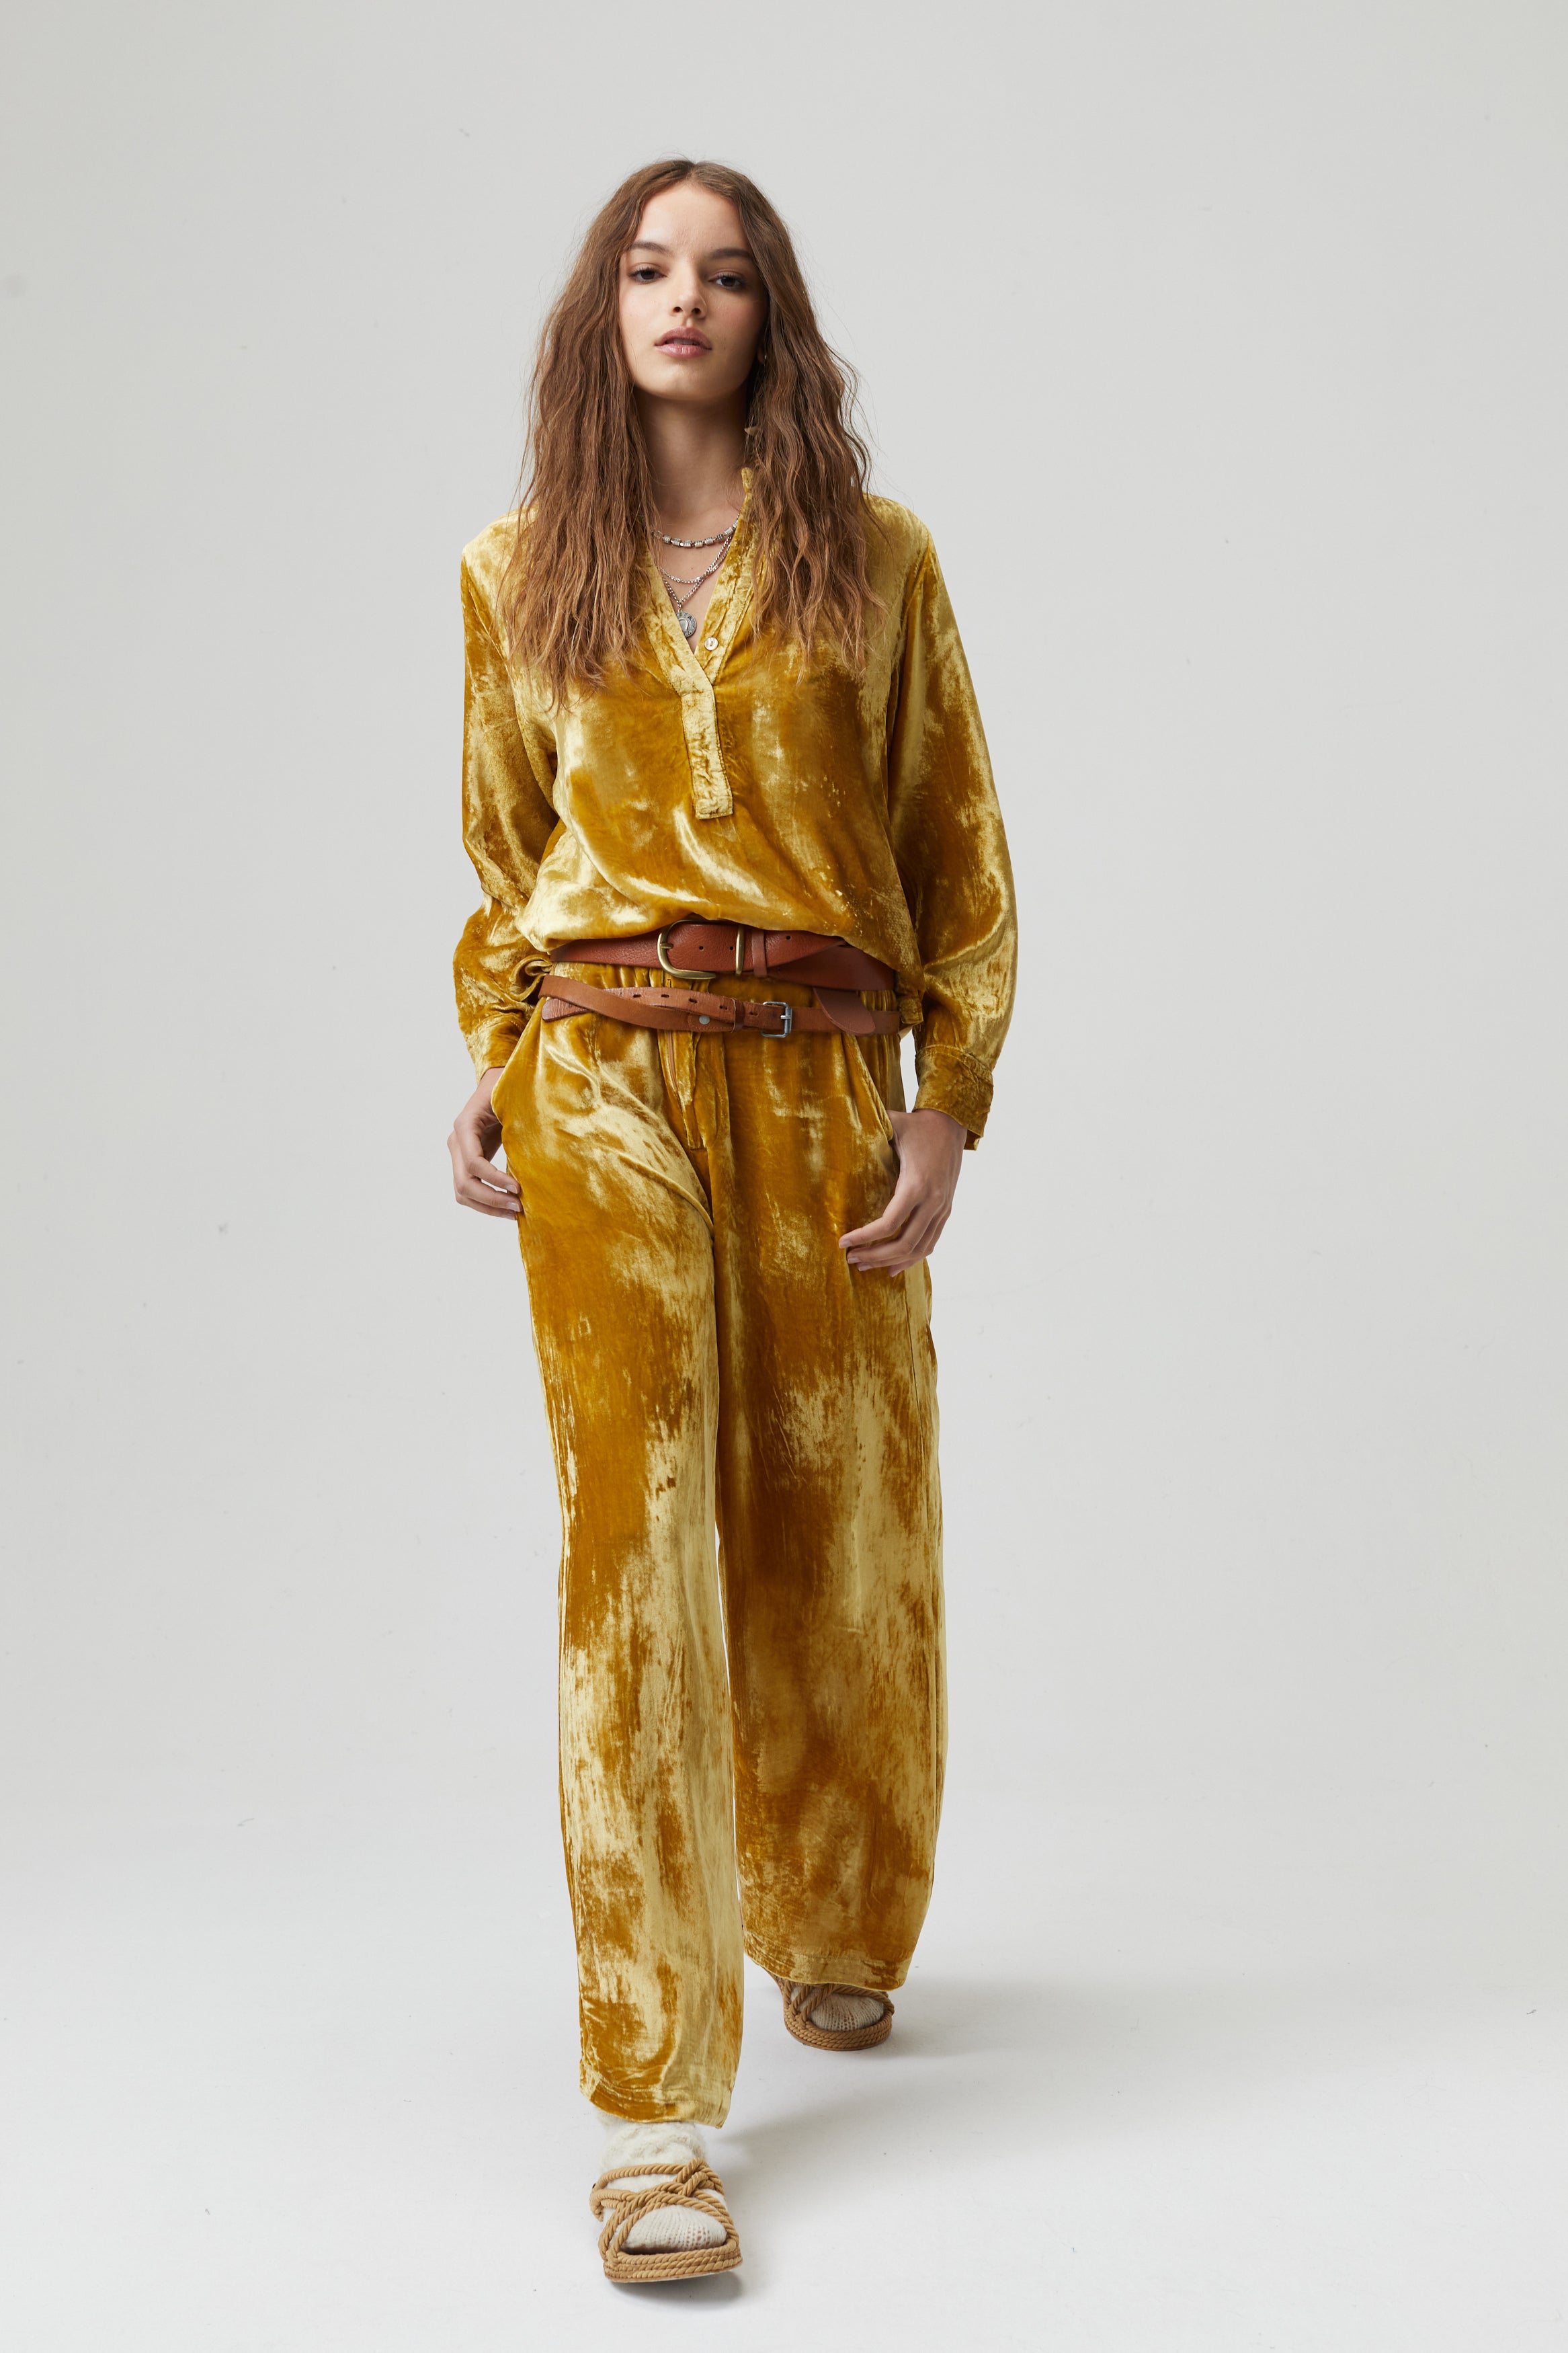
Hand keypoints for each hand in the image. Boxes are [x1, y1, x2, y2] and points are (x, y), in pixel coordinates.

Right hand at [448, 1068, 520, 1218]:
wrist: (496, 1083)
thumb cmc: (507, 1088)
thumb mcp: (511, 1100)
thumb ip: (518, 1120)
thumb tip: (541, 1146)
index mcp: (465, 1125)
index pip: (473, 1163)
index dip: (495, 1179)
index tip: (518, 1188)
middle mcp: (456, 1142)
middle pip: (463, 1183)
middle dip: (491, 1199)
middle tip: (519, 1207)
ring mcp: (457, 1154)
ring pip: (462, 1192)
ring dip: (487, 1207)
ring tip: (514, 1213)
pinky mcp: (465, 1162)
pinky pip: (468, 1190)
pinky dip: (485, 1202)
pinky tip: (507, 1206)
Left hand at [837, 1108, 966, 1273]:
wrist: (951, 1124)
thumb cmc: (917, 1124)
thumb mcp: (892, 1125)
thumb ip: (867, 1131)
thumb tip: (838, 1129)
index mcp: (916, 1185)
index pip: (888, 1224)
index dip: (864, 1238)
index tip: (842, 1242)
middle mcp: (932, 1202)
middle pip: (903, 1244)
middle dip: (874, 1255)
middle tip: (850, 1258)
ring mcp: (942, 1209)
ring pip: (918, 1249)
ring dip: (891, 1261)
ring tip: (865, 1265)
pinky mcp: (946, 1211)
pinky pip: (930, 1243)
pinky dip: (912, 1259)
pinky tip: (893, 1267)